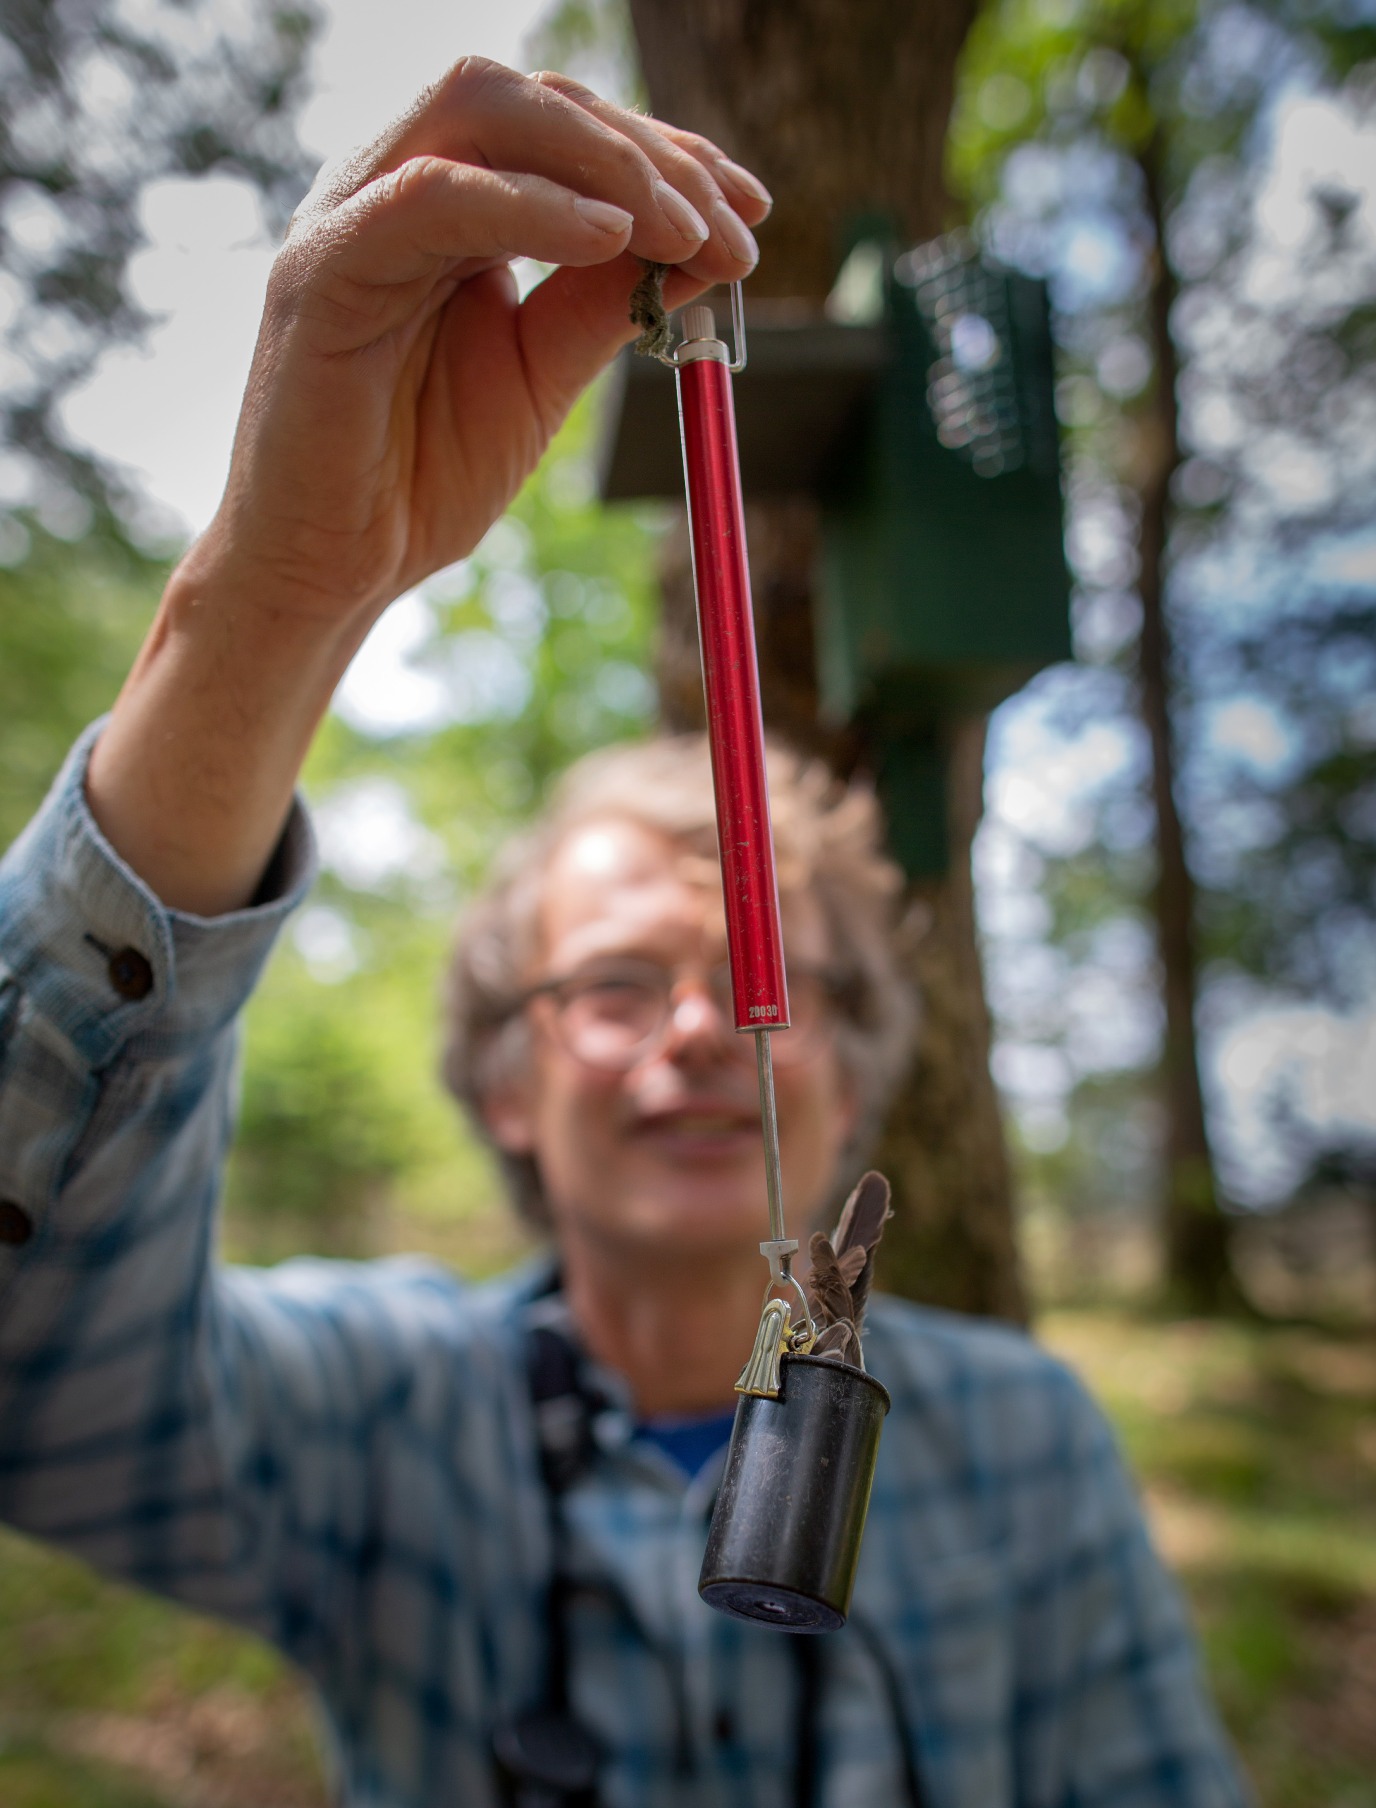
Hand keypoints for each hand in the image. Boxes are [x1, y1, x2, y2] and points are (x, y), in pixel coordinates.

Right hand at [86, 61, 769, 915]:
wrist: (332, 571)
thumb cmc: (420, 478)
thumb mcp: (540, 379)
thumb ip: (604, 305)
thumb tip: (707, 244)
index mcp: (445, 205)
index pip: (562, 129)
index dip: (664, 152)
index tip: (752, 207)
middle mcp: (392, 187)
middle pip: (528, 98)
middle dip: (646, 151)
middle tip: (732, 226)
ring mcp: (350, 219)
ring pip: (479, 115)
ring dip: (601, 159)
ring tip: (685, 230)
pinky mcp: (323, 274)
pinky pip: (428, 200)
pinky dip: (525, 204)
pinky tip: (606, 238)